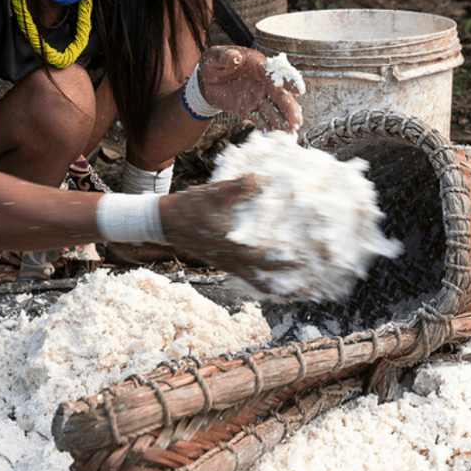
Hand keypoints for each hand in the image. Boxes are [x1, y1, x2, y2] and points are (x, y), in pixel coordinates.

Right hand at [156, 177, 289, 289]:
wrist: (165, 222)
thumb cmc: (191, 206)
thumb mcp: (215, 193)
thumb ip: (239, 187)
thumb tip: (261, 180)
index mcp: (232, 246)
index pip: (263, 260)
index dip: (284, 264)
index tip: (302, 263)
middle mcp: (230, 260)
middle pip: (262, 282)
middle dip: (283, 288)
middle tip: (305, 290)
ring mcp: (225, 264)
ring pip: (252, 282)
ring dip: (272, 287)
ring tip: (290, 290)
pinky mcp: (220, 262)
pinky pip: (244, 276)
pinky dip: (258, 280)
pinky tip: (267, 275)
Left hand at [196, 45, 303, 130]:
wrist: (207, 80)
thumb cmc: (214, 63)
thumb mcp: (214, 56)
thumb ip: (224, 56)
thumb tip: (234, 58)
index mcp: (258, 65)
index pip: (276, 72)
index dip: (288, 80)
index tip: (298, 89)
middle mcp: (263, 83)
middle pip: (280, 95)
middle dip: (289, 108)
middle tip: (296, 120)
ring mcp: (258, 98)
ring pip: (274, 110)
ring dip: (282, 121)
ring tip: (289, 133)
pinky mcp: (250, 110)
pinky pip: (261, 120)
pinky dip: (268, 129)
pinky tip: (274, 138)